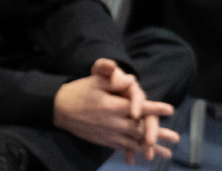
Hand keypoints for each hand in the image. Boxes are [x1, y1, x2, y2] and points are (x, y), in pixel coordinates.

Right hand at [53, 60, 177, 160]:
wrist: (58, 108)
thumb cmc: (78, 91)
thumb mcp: (93, 81)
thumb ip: (113, 81)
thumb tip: (131, 79)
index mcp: (112, 106)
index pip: (138, 107)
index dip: (155, 108)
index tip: (170, 109)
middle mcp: (114, 122)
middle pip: (141, 129)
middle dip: (159, 133)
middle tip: (176, 137)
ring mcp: (110, 134)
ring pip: (135, 142)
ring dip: (152, 147)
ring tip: (167, 153)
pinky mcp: (105, 141)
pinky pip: (124, 147)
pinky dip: (136, 151)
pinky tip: (145, 154)